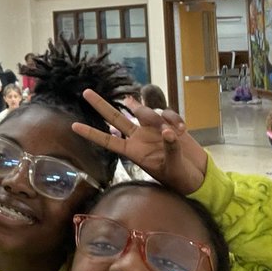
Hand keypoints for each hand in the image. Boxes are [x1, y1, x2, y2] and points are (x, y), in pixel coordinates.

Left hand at [71, 88, 207, 194]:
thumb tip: (168, 131)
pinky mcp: (168, 124)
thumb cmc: (180, 178)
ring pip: (143, 112)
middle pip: (116, 118)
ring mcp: (152, 129)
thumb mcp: (173, 167)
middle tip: (86, 92)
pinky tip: (183, 127)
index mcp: (134, 152)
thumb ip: (170, 148)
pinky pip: (165, 113)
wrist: (198, 175)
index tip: (73, 126)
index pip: (108, 141)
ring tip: (171, 128)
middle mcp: (139, 138)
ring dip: (153, 114)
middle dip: (101, 105)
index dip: (91, 134)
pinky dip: (173, 117)